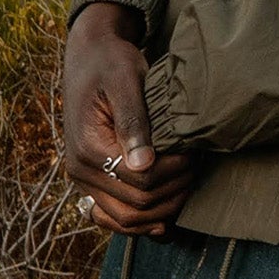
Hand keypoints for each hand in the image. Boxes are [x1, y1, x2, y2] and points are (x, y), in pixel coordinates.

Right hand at [63, 2, 197, 238]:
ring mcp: (83, 179)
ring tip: (188, 183)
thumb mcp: (126, 81)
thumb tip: (143, 164)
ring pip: (124, 218)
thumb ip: (134, 121)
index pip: (141, 180)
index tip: (196, 151)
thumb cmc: (112, 63)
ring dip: (161, 210)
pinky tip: (165, 217)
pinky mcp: (91, 178)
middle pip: (135, 206)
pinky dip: (139, 221)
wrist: (89, 57)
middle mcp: (80, 171)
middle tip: (198, 166)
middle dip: (174, 191)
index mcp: (89, 148)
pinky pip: (112, 214)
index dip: (175, 171)